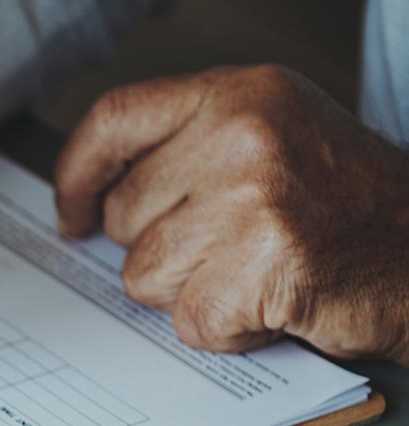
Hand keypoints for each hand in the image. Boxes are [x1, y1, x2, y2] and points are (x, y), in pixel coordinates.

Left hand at [56, 64, 408, 361]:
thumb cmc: (353, 210)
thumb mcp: (272, 141)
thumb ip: (187, 153)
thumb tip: (93, 201)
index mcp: (239, 95)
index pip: (114, 120)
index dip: (78, 174)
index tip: (71, 214)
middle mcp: (241, 135)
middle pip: (125, 214)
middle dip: (163, 250)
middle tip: (232, 250)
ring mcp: (251, 197)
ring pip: (145, 274)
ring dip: (194, 293)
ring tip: (259, 274)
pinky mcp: (261, 264)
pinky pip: (190, 320)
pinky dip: (229, 330)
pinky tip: (276, 304)